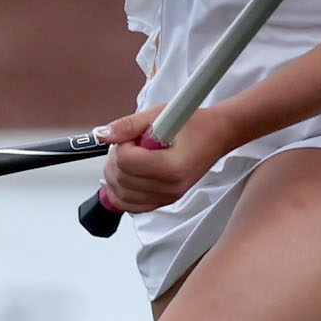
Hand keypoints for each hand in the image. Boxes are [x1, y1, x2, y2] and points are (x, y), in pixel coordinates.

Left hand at [92, 105, 238, 214]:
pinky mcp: (165, 200)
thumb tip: (103, 134)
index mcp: (171, 166)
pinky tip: (126, 176)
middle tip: (130, 143)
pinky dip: (122, 193)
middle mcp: (170, 187)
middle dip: (116, 158)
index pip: (126, 161)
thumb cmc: (194, 124)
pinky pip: (131, 206)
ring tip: (130, 158)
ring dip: (116, 174)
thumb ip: (128, 125)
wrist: (217, 135)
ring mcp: (168, 196)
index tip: (133, 135)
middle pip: (121, 179)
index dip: (122, 144)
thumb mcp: (160, 115)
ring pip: (121, 195)